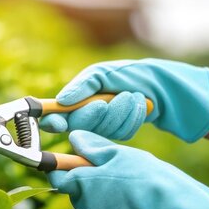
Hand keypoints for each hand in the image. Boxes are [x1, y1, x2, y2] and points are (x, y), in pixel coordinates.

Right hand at [40, 58, 208, 141]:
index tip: (58, 123)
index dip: (53, 122)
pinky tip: (137, 106)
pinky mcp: (120, 134)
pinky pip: (121, 133)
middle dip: (93, 114)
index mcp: (74, 101)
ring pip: (103, 130)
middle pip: (79, 127)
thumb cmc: (124, 74)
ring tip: (129, 95)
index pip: (55, 117)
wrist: (155, 84)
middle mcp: (85, 117)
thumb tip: (61, 101)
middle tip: (103, 102)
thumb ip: (81, 86)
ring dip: (119, 111)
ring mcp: (103, 128)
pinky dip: (131, 117)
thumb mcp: (101, 73)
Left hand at [47, 130, 208, 208]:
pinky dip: (118, 203)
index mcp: (81, 184)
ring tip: (129, 179)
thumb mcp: (118, 153)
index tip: (76, 156)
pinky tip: (138, 195)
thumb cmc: (145, 176)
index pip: (55, 175)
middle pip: (75, 188)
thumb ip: (92, 147)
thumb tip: (74, 139)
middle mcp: (85, 205)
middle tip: (111, 164)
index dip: (62, 165)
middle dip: (86, 177)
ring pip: (94, 200)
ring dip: (103, 189)